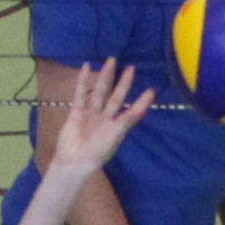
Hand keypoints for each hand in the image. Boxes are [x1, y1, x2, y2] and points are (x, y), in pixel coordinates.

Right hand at [52, 58, 153, 181]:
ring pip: (99, 92)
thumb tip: (144, 108)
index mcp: (116, 126)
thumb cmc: (96, 154)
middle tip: (131, 67)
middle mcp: (105, 118)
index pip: (131, 111)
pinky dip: (83, 81)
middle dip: (123, 83)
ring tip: (111, 61)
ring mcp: (91, 114)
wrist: (73, 163)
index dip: (140, 101)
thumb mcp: (114, 137)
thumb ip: (127, 120)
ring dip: (105, 77)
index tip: (151, 90)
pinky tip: (86, 67)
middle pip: (115, 97)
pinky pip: (80, 94)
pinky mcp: (76, 112)